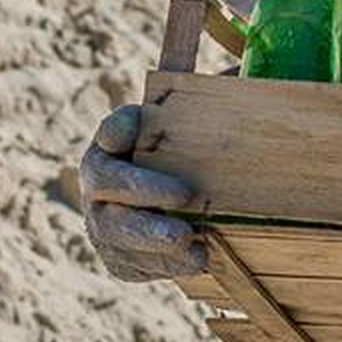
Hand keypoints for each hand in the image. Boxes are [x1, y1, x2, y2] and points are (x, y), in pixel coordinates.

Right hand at [76, 104, 207, 282]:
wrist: (173, 215)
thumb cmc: (189, 159)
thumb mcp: (197, 130)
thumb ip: (212, 103)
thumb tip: (244, 74)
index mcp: (116, 142)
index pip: (113, 128)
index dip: (120, 126)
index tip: (134, 123)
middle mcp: (98, 179)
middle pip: (106, 182)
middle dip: (144, 190)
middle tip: (186, 195)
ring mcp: (101, 221)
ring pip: (116, 231)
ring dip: (154, 239)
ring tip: (193, 244)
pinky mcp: (115, 258)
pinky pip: (132, 265)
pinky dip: (163, 267)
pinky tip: (195, 263)